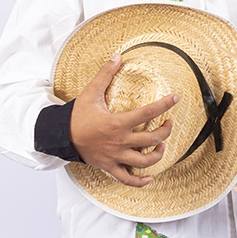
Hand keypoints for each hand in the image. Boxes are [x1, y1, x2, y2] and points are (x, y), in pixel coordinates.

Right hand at [69, 53, 177, 186]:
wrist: (60, 136)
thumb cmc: (77, 114)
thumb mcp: (90, 92)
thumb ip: (105, 74)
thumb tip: (118, 56)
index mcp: (117, 123)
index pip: (148, 113)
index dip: (165, 104)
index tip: (176, 98)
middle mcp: (119, 141)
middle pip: (152, 139)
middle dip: (166, 130)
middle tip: (169, 123)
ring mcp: (115, 156)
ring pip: (144, 162)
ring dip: (158, 154)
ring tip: (161, 145)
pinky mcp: (109, 167)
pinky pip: (127, 179)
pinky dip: (140, 182)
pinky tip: (150, 179)